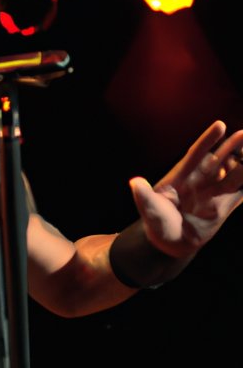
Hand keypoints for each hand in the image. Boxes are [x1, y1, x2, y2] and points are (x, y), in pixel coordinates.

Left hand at [129, 120, 242, 258]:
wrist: (169, 242)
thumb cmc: (156, 221)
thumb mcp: (149, 207)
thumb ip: (144, 196)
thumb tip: (134, 183)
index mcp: (181, 176)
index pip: (197, 154)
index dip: (208, 140)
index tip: (220, 125)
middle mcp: (199, 181)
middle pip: (219, 160)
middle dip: (232, 147)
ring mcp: (212, 193)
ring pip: (234, 174)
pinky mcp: (223, 207)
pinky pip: (240, 193)